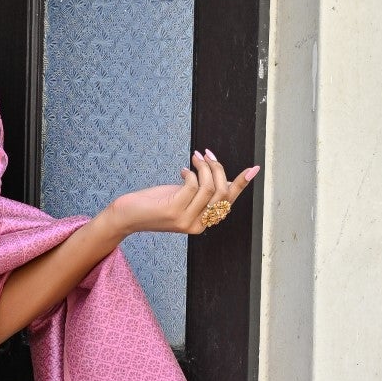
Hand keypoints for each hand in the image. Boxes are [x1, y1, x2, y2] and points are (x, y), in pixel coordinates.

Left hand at [108, 151, 258, 238]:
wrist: (127, 216)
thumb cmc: (154, 204)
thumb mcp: (182, 196)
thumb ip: (202, 191)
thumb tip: (220, 175)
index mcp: (203, 223)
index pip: (228, 202)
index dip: (242, 184)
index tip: (254, 169)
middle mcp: (198, 225)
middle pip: (223, 193)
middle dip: (218, 168)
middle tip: (206, 155)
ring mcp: (187, 220)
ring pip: (210, 187)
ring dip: (205, 167)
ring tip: (195, 158)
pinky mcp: (175, 210)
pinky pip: (194, 185)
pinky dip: (191, 173)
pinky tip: (183, 171)